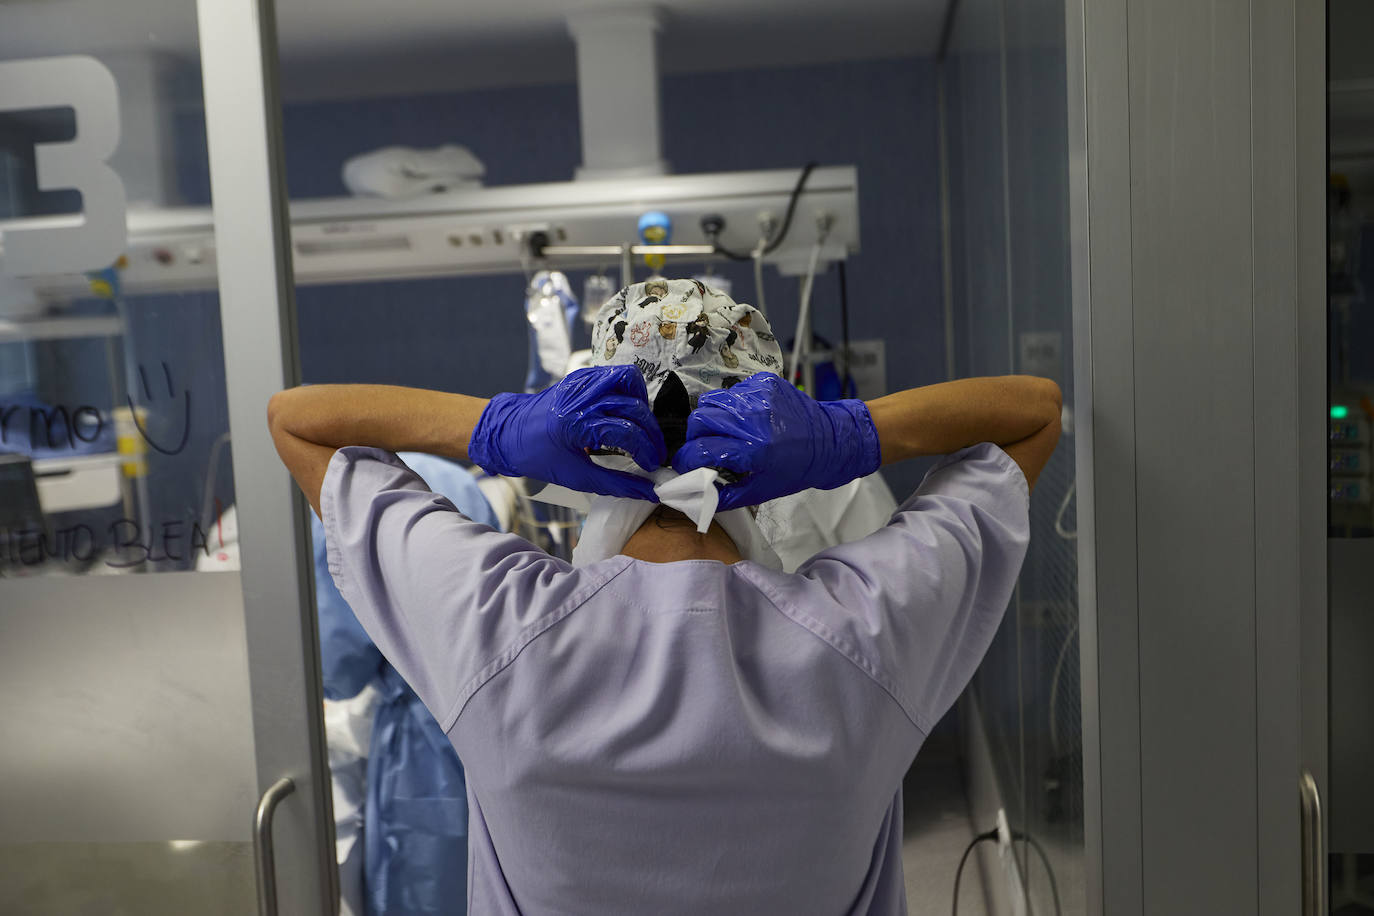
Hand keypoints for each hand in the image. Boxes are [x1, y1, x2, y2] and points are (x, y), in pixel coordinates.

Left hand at [469, 366, 665, 499]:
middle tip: (653, 453)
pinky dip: (628, 391)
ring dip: (642, 405)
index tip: (652, 466)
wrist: (508, 432)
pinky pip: (616, 374)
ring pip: (630, 380)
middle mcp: (582, 397)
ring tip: (641, 429)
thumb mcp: (578, 477)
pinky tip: (625, 412)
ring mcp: (582, 381)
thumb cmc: (539, 456)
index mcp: (577, 424)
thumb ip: (617, 484)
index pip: (628, 432)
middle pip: (635, 407)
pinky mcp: (581, 375)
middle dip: (650, 433)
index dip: (647, 452)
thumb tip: (649, 491)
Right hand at [671, 372, 880, 509]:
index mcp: (753, 450)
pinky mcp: (765, 382)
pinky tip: (746, 418)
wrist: (829, 441)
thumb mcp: (760, 491)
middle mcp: (754, 420)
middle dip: (695, 436)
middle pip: (699, 419)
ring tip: (725, 431)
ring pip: (712, 401)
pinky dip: (732, 406)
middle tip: (704, 446)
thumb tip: (690, 495)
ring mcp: (759, 396)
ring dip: (711, 418)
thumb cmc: (795, 469)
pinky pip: (732, 391)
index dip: (685, 459)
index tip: (684, 464)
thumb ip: (723, 495)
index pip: (700, 449)